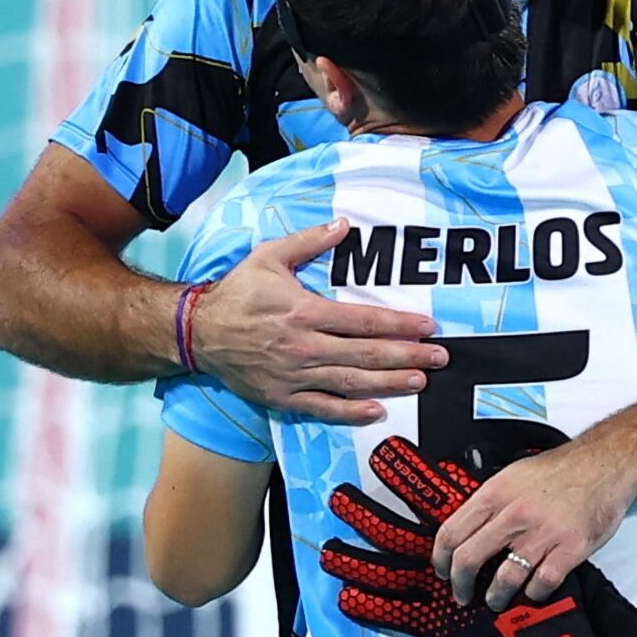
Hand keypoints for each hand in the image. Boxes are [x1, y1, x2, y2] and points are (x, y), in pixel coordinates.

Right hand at [184, 223, 438, 426]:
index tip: (429, 327)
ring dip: (390, 383)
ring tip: (420, 381)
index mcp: (305, 312)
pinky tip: (377, 410)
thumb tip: (343, 224)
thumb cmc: (237, 292)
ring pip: (352, 382)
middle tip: (440, 358)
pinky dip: (351, 412)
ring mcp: (294, 375)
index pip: (365, 320)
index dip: (401, 325)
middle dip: (409, 356)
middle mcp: (304, 346)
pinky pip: (323, 408)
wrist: (197, 331)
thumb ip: (308, 242)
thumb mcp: (268, 256)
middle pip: (367, 354)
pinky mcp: (283, 397)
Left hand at [431, 440, 636, 603]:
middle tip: (463, 594)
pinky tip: (533, 591)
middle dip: (461, 585)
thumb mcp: (513, 475)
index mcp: (495, 494)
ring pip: (504, 578)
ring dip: (496, 597)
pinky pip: (543, 583)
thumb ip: (491, 502)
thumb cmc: (562, 471)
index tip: (443, 570)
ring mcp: (542, 534)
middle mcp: (513, 515)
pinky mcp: (570, 549)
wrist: (605, 465)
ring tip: (495, 601)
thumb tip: (470, 529)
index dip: (441, 559)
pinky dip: (534, 593)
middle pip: (470, 559)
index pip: (451, 533)